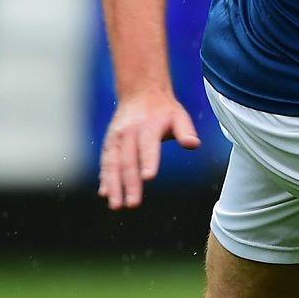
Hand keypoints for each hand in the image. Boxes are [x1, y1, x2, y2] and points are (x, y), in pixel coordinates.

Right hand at [99, 89, 200, 209]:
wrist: (139, 92)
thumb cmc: (164, 109)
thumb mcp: (179, 116)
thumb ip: (186, 131)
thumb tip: (193, 144)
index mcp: (148, 127)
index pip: (148, 147)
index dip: (148, 161)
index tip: (148, 177)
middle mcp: (129, 133)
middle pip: (128, 161)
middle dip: (129, 184)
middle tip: (132, 203)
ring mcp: (116, 138)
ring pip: (113, 164)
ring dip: (113, 185)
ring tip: (115, 205)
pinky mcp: (109, 143)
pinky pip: (105, 162)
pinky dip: (104, 178)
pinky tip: (105, 193)